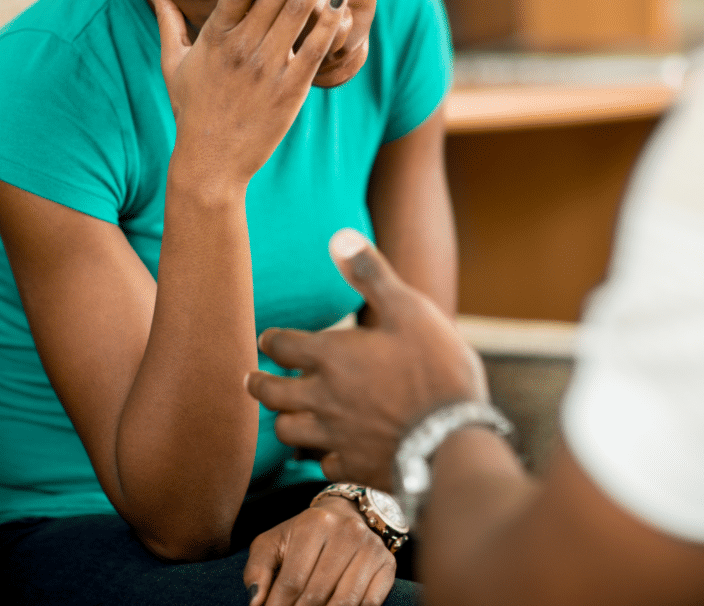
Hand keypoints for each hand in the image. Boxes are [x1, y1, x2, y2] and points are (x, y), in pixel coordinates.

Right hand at [152, 0, 350, 192]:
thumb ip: (168, 22)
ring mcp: (267, 68)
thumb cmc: (192, 110)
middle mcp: (242, 46)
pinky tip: (342, 1)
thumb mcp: (174, 64)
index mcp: (215, 35)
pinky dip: (328, 25)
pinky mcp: (289, 91)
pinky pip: (313, 51)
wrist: (210, 162)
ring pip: (298, 11)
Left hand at [243, 496, 395, 605]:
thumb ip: (258, 570)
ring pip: (345, 602)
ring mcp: (370, 546)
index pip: (292, 581)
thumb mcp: (274, 543)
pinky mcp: (387, 562)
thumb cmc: (303, 535)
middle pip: (317, 594)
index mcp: (315, 523)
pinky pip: (371, 602)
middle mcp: (347, 531)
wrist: (346, 514)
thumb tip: (255, 602)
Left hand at [246, 229, 486, 490]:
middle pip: (272, 393)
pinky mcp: (355, 465)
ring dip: (283, 419)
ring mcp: (336, 435)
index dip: (271, 340)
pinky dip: (321, 454)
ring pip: (289, 431)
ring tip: (284, 414)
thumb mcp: (408, 309)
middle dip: (259, 383)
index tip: (266, 339)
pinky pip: (324, 463)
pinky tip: (329, 450)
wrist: (451, 437)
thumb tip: (340, 237)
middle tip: (251, 379)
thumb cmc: (433, 366)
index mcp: (333, 356)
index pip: (282, 345)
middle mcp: (324, 397)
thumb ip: (371, 274)